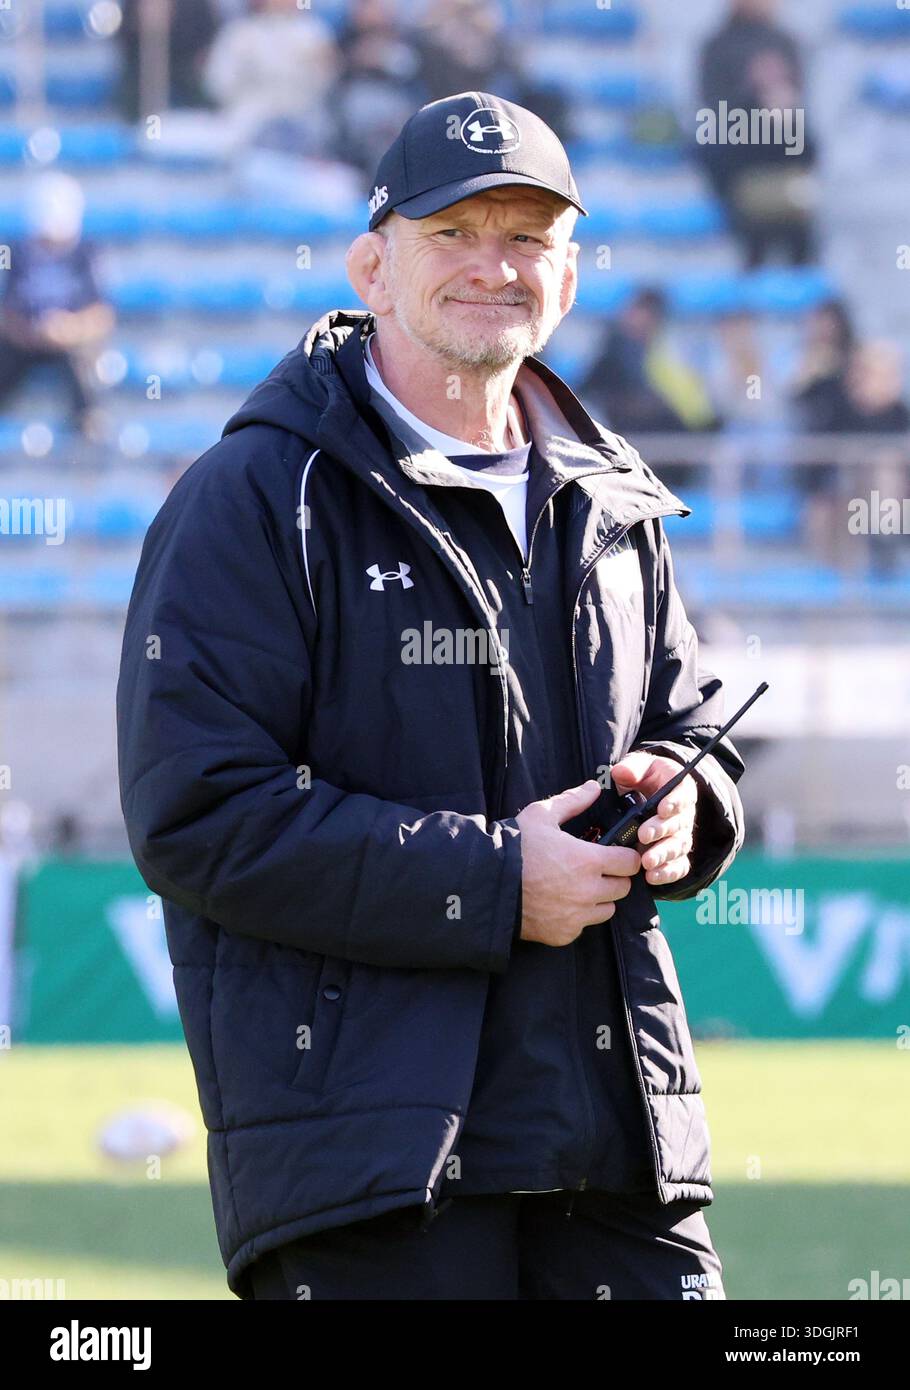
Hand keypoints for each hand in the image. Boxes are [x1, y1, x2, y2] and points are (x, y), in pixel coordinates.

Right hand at [515, 779, 640, 946]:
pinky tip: (560, 904)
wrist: (486, 884)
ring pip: (607, 910)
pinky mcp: (564, 934)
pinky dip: (577, 917)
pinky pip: (583, 926)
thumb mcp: (541, 816)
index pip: (630, 863)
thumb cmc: (514, 847)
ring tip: (578, 888)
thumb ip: (572, 801)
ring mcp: (576, 916)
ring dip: (599, 899)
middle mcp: (588, 891)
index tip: (616, 854)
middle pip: (623, 888)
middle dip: (614, 878)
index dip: (626, 856)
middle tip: (597, 870)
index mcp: (588, 861)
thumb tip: (593, 788)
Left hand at [610, 751, 696, 887]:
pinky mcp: (675, 855)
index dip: (674, 802)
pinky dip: (668, 874)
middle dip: (662, 831)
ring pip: (678, 848)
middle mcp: (684, 815)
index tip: (662, 808)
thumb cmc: (644, 779)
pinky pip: (678, 867)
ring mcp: (680, 836)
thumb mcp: (638, 767)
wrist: (647, 796)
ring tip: (647, 862)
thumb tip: (622, 772)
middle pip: (679, 825)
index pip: (682, 796)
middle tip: (644, 835)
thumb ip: (632, 768)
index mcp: (679, 790)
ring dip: (663, 855)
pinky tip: (653, 878)